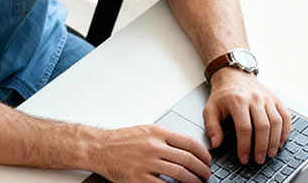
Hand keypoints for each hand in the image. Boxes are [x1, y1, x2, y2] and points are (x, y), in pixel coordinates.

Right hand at [87, 125, 211, 182]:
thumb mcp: (146, 130)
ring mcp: (147, 163)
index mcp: (158, 133)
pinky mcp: (139, 178)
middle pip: (188, 159)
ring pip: (180, 173)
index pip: (190, 143)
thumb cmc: (121, 140)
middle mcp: (154, 147)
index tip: (207, 161)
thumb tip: (188, 148)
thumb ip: (166, 138)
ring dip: (193, 181)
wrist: (99, 148)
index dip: (203, 154)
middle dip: (202, 170)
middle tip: (206, 175)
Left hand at [203, 68, 291, 164]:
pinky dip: (285, 130)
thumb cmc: (223, 94)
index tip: (244, 158)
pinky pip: (286, 116)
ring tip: (270, 154)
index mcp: (238, 101)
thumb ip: (212, 127)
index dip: (245, 146)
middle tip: (259, 160)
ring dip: (275, 141)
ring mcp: (267, 98)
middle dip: (262, 146)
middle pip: (263, 126)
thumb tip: (216, 144)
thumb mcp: (210, 109)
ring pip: (277, 122)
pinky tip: (281, 141)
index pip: (244, 128)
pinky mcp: (276, 99)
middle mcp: (255, 98)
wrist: (234, 75)